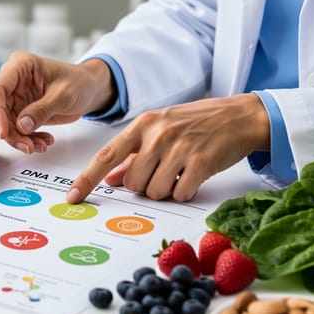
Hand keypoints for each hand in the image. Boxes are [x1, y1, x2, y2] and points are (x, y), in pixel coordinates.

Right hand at [0, 52, 116, 153]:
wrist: (89, 90)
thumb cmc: (79, 82)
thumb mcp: (64, 95)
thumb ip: (42, 109)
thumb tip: (22, 125)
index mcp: (20, 66)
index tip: (4, 131)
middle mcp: (13, 81)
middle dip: (10, 130)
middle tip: (26, 144)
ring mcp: (16, 97)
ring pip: (4, 123)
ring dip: (20, 138)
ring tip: (39, 145)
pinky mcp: (20, 111)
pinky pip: (15, 129)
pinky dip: (27, 139)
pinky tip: (42, 140)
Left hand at [66, 93, 271, 202]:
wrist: (240, 116)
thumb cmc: (196, 124)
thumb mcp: (160, 131)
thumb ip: (133, 156)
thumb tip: (110, 179)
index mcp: (142, 125)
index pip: (105, 155)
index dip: (87, 179)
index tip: (73, 197)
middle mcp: (157, 135)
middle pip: (132, 182)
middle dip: (144, 185)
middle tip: (164, 172)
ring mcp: (178, 148)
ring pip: (153, 191)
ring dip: (165, 190)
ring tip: (179, 172)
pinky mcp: (200, 162)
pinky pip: (179, 194)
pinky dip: (184, 192)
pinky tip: (193, 177)